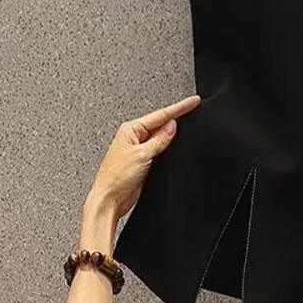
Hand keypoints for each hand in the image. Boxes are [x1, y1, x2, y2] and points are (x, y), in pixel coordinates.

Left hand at [80, 95, 200, 248]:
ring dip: (171, 134)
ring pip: (160, 136)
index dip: (179, 107)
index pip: (160, 115)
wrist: (108, 201)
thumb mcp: (142, 155)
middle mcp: (133, 137)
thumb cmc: (115, 178)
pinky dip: (167, 146)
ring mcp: (137, 149)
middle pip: (160, 123)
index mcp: (130, 129)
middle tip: (193, 109)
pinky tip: (173, 146)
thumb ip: (159, 139)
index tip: (193, 101)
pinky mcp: (142, 161)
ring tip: (187, 126)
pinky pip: (158, 148)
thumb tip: (172, 126)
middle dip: (176, 118)